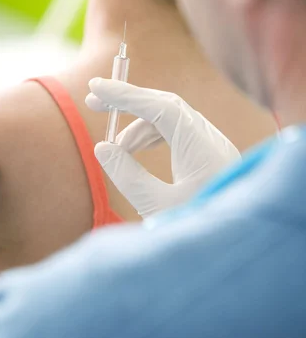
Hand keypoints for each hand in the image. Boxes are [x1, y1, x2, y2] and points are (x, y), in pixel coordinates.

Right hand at [86, 79, 239, 217]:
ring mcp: (214, 146)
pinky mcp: (213, 156)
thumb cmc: (201, 232)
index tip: (96, 88)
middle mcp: (211, 140)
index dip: (126, 95)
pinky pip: (179, 132)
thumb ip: (127, 175)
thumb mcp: (157, 207)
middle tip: (94, 102)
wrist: (243, 250)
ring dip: (139, 124)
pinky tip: (135, 150)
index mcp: (202, 148)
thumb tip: (102, 147)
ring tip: (115, 146)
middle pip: (166, 105)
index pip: (160, 107)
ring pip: (172, 118)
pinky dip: (153, 134)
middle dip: (129, 101)